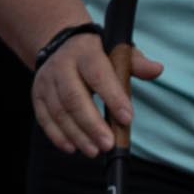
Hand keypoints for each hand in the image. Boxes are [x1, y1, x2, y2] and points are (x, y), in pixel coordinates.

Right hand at [34, 27, 161, 156]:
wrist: (62, 43)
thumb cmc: (96, 53)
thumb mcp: (117, 50)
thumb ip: (136, 63)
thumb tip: (156, 70)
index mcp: (86, 52)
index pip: (98, 74)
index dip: (112, 97)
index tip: (127, 118)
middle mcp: (62, 66)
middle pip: (74, 97)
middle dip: (92, 124)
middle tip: (108, 144)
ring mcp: (46, 81)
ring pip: (59, 111)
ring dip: (77, 135)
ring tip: (94, 150)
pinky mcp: (37, 95)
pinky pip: (45, 119)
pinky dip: (58, 136)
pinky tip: (73, 148)